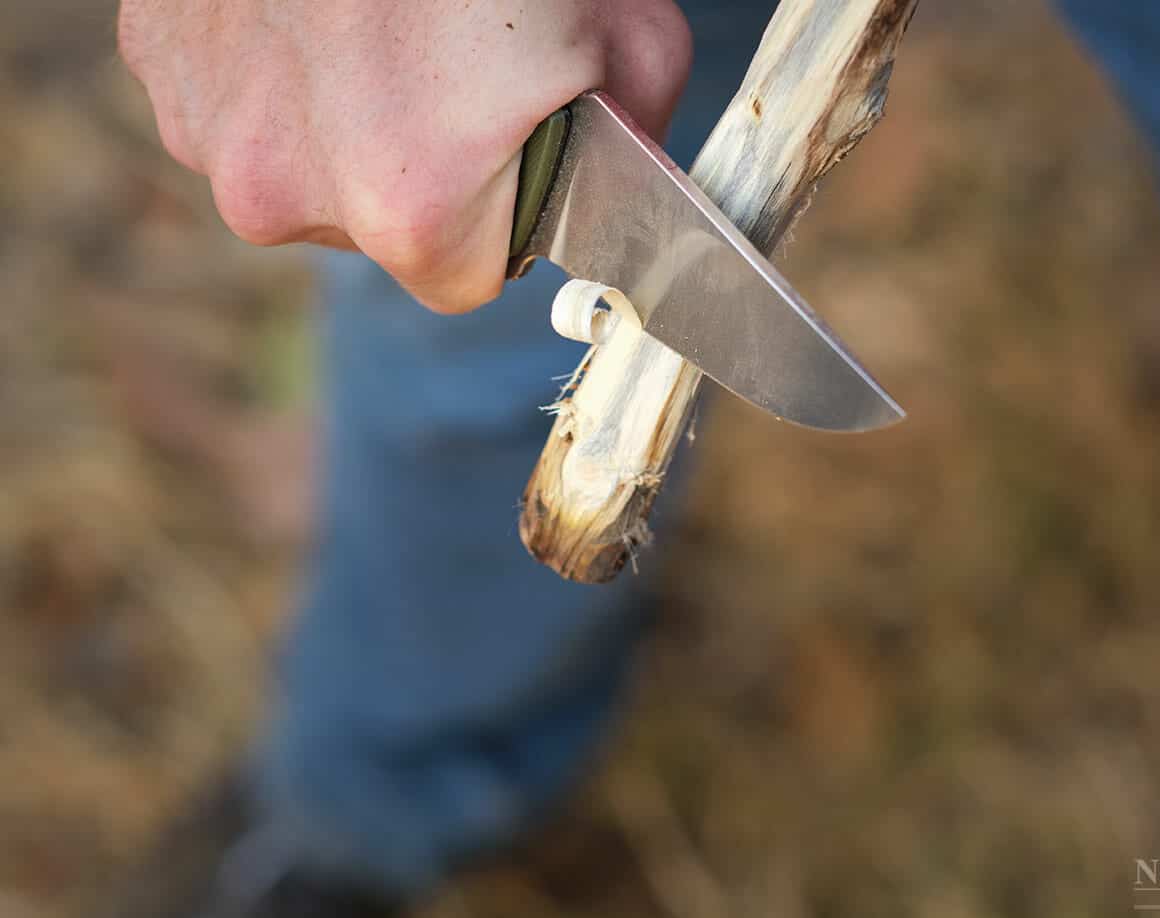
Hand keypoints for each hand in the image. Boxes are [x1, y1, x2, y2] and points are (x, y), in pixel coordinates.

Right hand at [118, 0, 691, 311]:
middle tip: (448, 64)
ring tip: (379, 23)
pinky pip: (239, 102)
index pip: (463, 276)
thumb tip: (623, 193)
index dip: (498, 215)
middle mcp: (285, 194)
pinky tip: (314, 9)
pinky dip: (278, 69)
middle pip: (376, 227)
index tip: (506, 148)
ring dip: (342, 119)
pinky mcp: (158, 60)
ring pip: (302, 165)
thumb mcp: (628, 43)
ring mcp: (206, 127)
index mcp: (409, 211)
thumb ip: (630, 153)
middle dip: (418, 168)